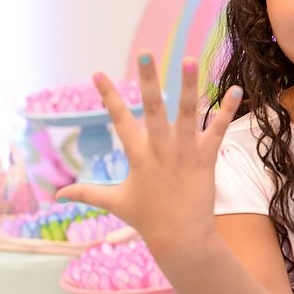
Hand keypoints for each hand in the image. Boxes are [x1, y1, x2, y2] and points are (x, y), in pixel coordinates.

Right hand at [57, 52, 242, 251]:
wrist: (181, 239)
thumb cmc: (148, 220)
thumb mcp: (115, 203)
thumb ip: (88, 193)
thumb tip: (58, 195)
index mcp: (137, 156)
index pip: (120, 120)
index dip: (109, 96)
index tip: (98, 73)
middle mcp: (160, 150)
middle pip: (154, 109)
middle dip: (148, 80)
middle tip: (146, 54)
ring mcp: (184, 153)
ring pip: (187, 114)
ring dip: (189, 86)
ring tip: (190, 59)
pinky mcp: (205, 158)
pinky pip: (217, 130)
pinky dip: (226, 111)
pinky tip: (235, 90)